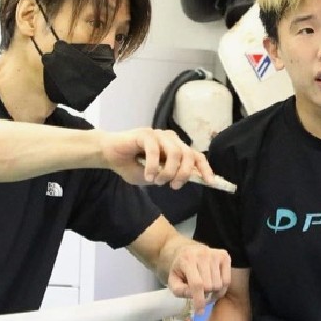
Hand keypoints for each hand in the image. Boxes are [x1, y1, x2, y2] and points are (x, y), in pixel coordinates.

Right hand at [100, 127, 215, 188]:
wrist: (109, 155)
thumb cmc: (132, 166)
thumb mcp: (155, 177)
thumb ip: (170, 176)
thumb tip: (186, 180)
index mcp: (176, 148)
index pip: (196, 156)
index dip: (205, 169)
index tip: (211, 182)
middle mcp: (171, 139)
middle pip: (188, 155)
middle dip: (184, 174)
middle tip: (173, 186)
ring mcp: (159, 135)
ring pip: (175, 153)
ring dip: (168, 172)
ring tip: (156, 181)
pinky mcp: (145, 134)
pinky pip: (155, 150)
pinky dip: (153, 166)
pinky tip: (147, 176)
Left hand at [167, 242, 230, 313]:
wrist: (186, 250)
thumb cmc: (180, 269)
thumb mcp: (173, 281)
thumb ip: (180, 291)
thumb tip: (194, 295)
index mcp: (187, 259)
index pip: (197, 284)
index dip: (199, 300)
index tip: (199, 312)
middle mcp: (203, 254)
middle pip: (210, 286)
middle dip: (205, 294)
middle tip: (200, 294)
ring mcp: (215, 254)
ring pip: (219, 284)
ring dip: (213, 291)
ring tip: (206, 289)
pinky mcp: (224, 255)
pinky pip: (227, 280)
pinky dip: (221, 287)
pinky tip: (214, 283)